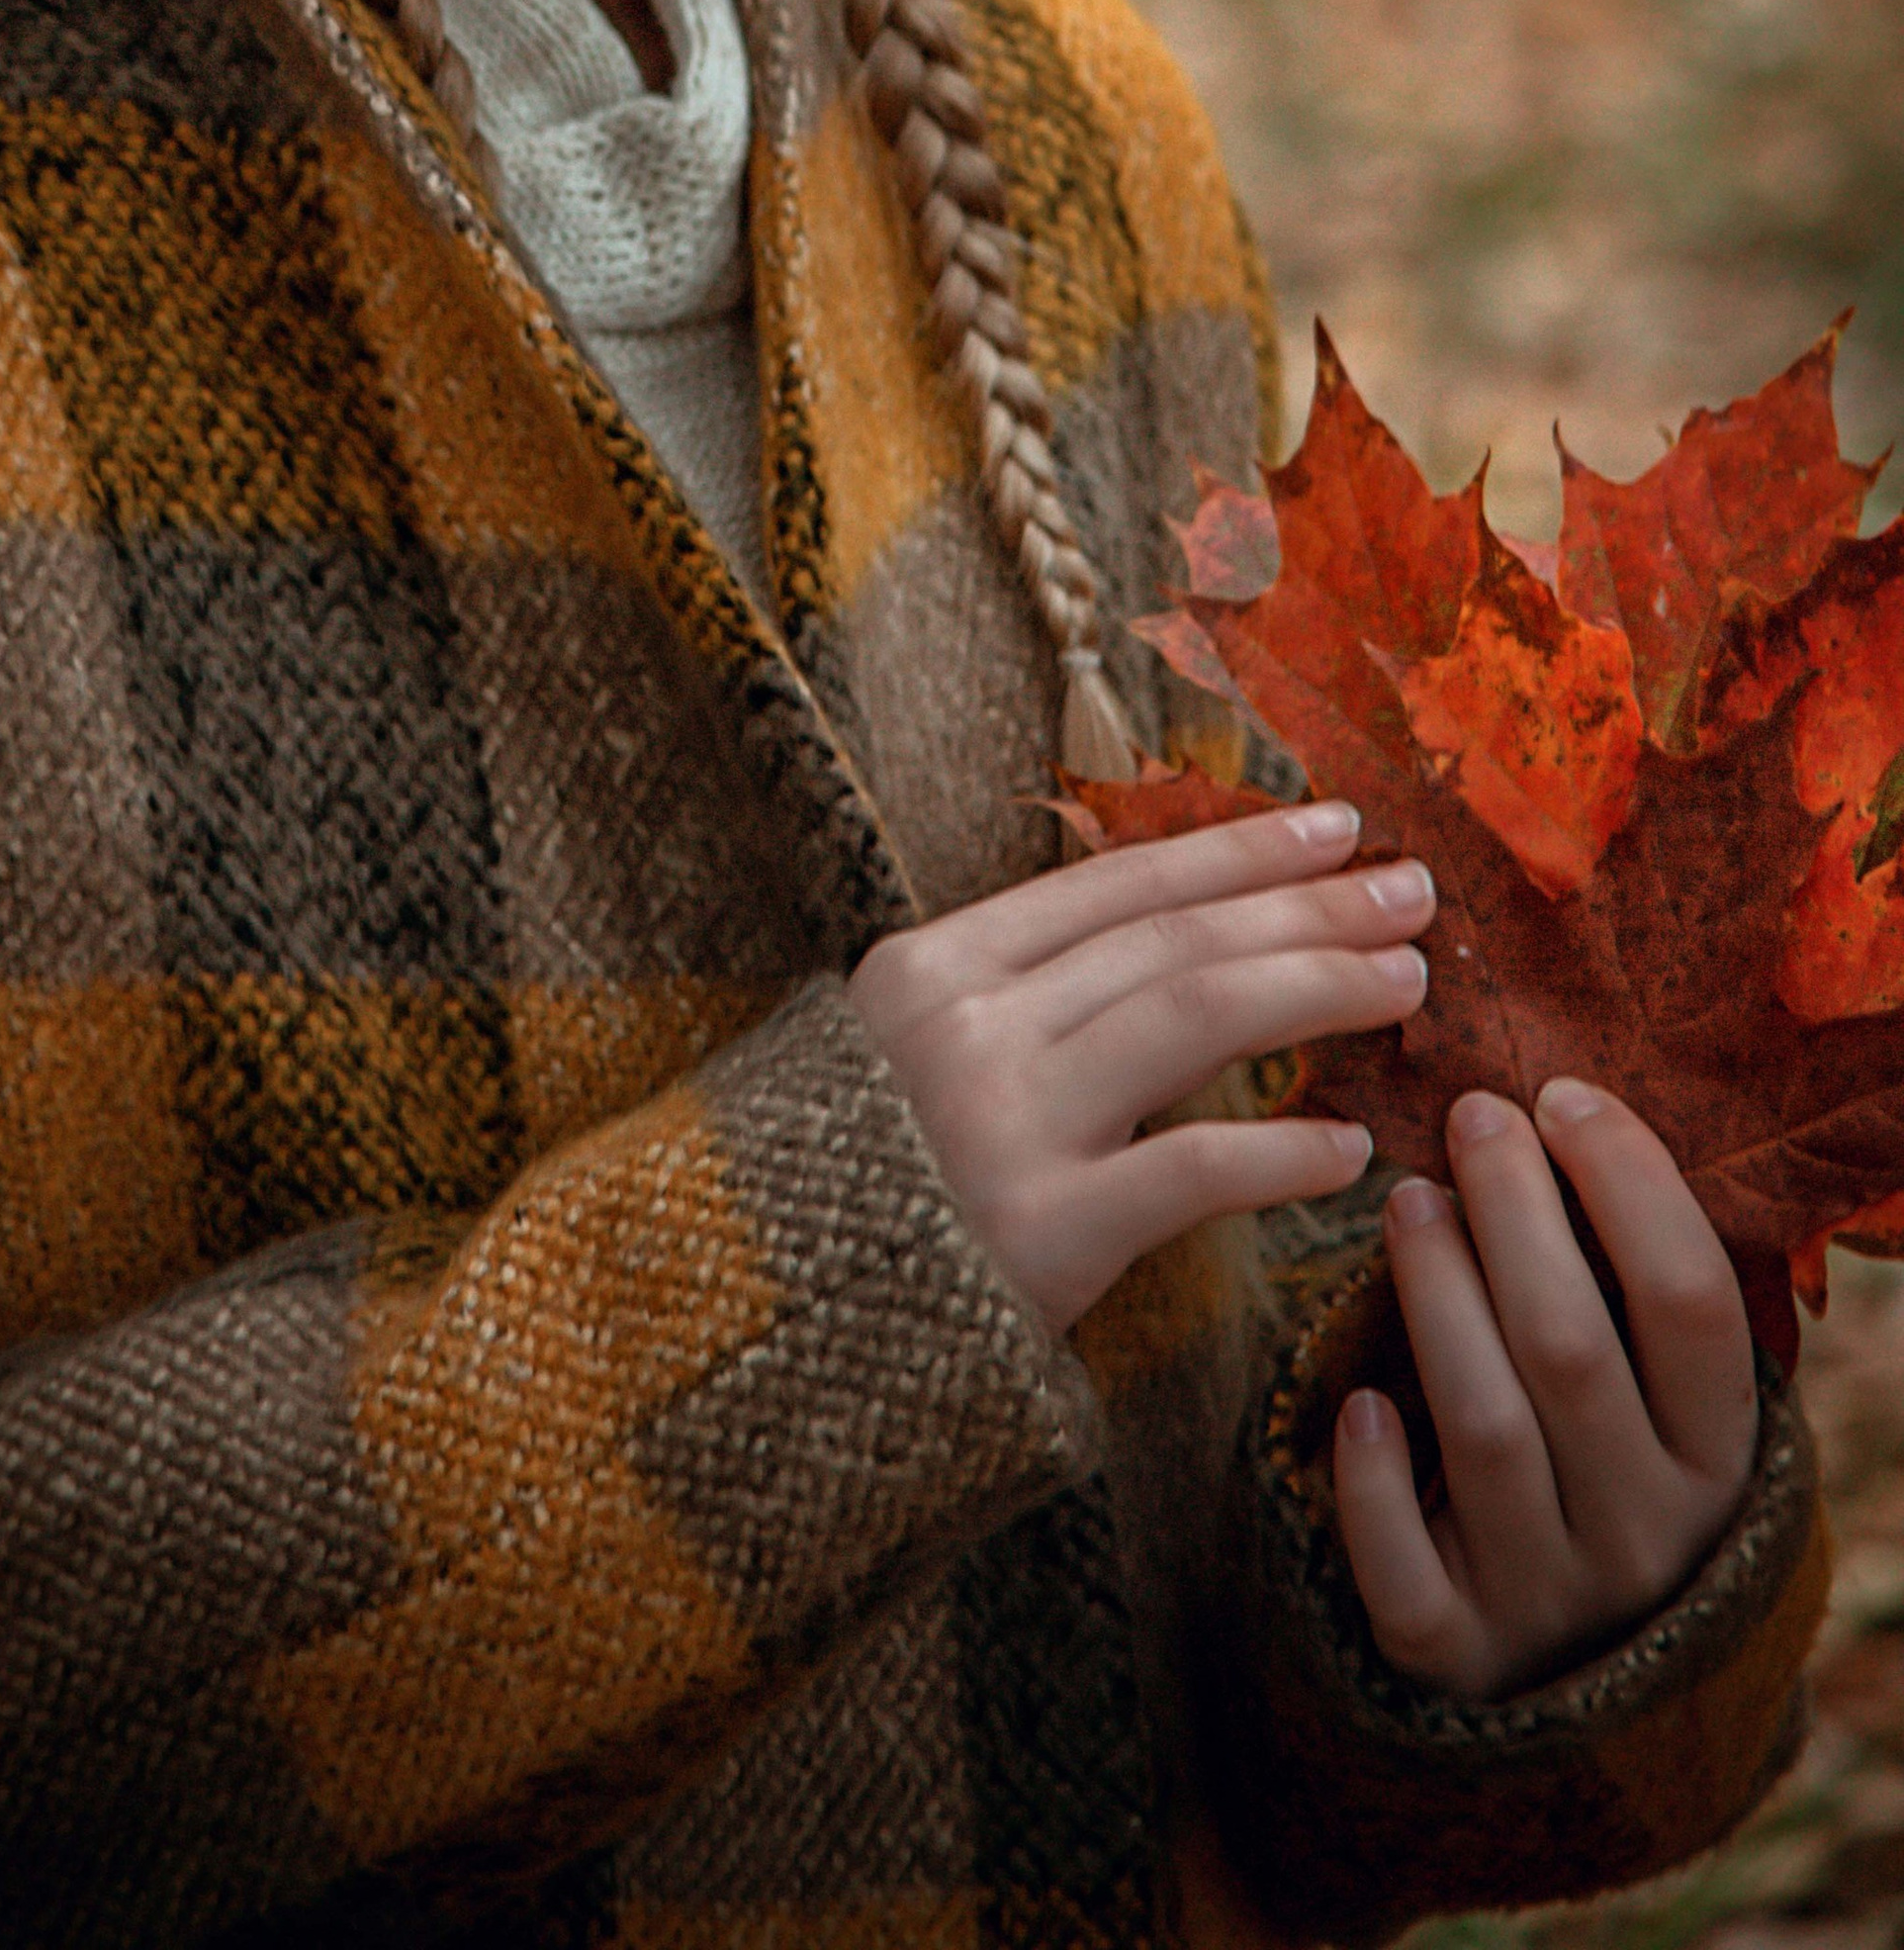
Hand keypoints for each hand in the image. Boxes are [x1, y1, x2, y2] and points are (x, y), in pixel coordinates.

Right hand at [849, 801, 1429, 1339]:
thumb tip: (1167, 951)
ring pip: (1194, 1017)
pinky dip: (1281, 1153)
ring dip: (1317, 988)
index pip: (1118, 884)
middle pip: (1175, 939)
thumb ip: (1013, 1006)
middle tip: (1411, 892)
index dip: (1236, 850)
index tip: (1333, 828)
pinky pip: (1191, 1172)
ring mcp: (1000, 1124)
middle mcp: (967, 1024)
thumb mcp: (901, 1061)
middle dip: (1306, 907)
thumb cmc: (838, 1196)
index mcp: (932, 966)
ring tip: (1406, 982)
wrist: (744, 1327)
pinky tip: (1351, 1147)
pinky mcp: (1037, 1233)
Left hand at [1336, 1080, 1757, 1695]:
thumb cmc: (1604, 1467)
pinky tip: (1358, 1405)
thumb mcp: (1655, 1396)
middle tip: (1470, 1116)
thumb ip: (1623, 1287)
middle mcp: (1647, 1532)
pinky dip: (1376, 1487)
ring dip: (1438, 1299)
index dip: (1629, 1181)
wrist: (1575, 1673)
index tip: (1561, 1094)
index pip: (1692, 1299)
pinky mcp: (1454, 1650)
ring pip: (1486, 1430)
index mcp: (1718, 1454)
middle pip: (1573, 1348)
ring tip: (1406, 1200)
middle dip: (1514, 1213)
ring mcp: (1550, 1597)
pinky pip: (1408, 1571)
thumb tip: (1553, 1110)